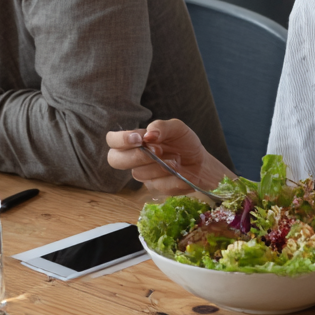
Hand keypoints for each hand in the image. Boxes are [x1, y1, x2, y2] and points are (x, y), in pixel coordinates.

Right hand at [106, 119, 222, 193]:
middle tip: (157, 151)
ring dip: (160, 165)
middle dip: (136, 156)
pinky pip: (158, 184)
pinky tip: (180, 171)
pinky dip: (172, 177)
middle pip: (115, 160)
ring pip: (139, 173)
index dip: (120, 140)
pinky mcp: (155, 188)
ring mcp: (144, 174)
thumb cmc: (185, 143)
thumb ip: (161, 126)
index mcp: (135, 140)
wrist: (201, 163)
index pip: (112, 140)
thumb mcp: (177, 128)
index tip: (139, 139)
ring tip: (176, 159)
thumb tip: (149, 135)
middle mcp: (134, 158)